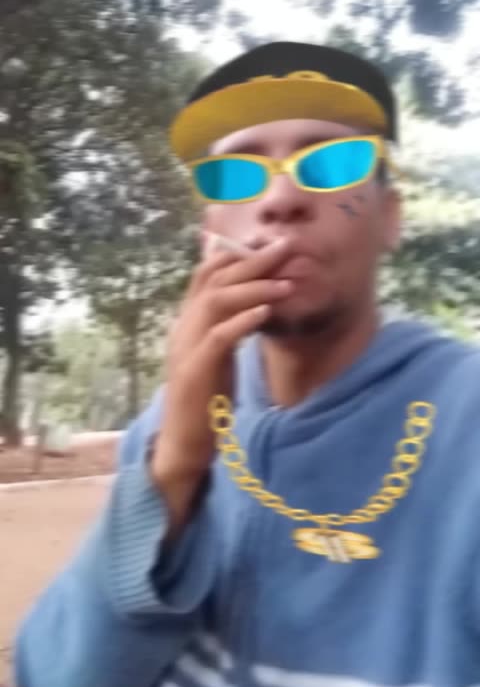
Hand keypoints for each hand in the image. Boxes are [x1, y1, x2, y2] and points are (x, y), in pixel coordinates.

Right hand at [150, 238, 293, 535]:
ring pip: (216, 302)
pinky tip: (266, 313)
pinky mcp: (195, 373)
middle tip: (285, 247)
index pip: (206, 274)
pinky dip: (243, 321)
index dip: (236, 253)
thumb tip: (254, 303)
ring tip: (285, 282)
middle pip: (214, 279)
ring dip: (253, 287)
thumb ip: (229, 327)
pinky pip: (218, 338)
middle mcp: (183, 328)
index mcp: (188, 322)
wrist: (183, 444)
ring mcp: (186, 349)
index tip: (268, 242)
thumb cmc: (206, 400)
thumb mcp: (219, 356)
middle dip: (252, 260)